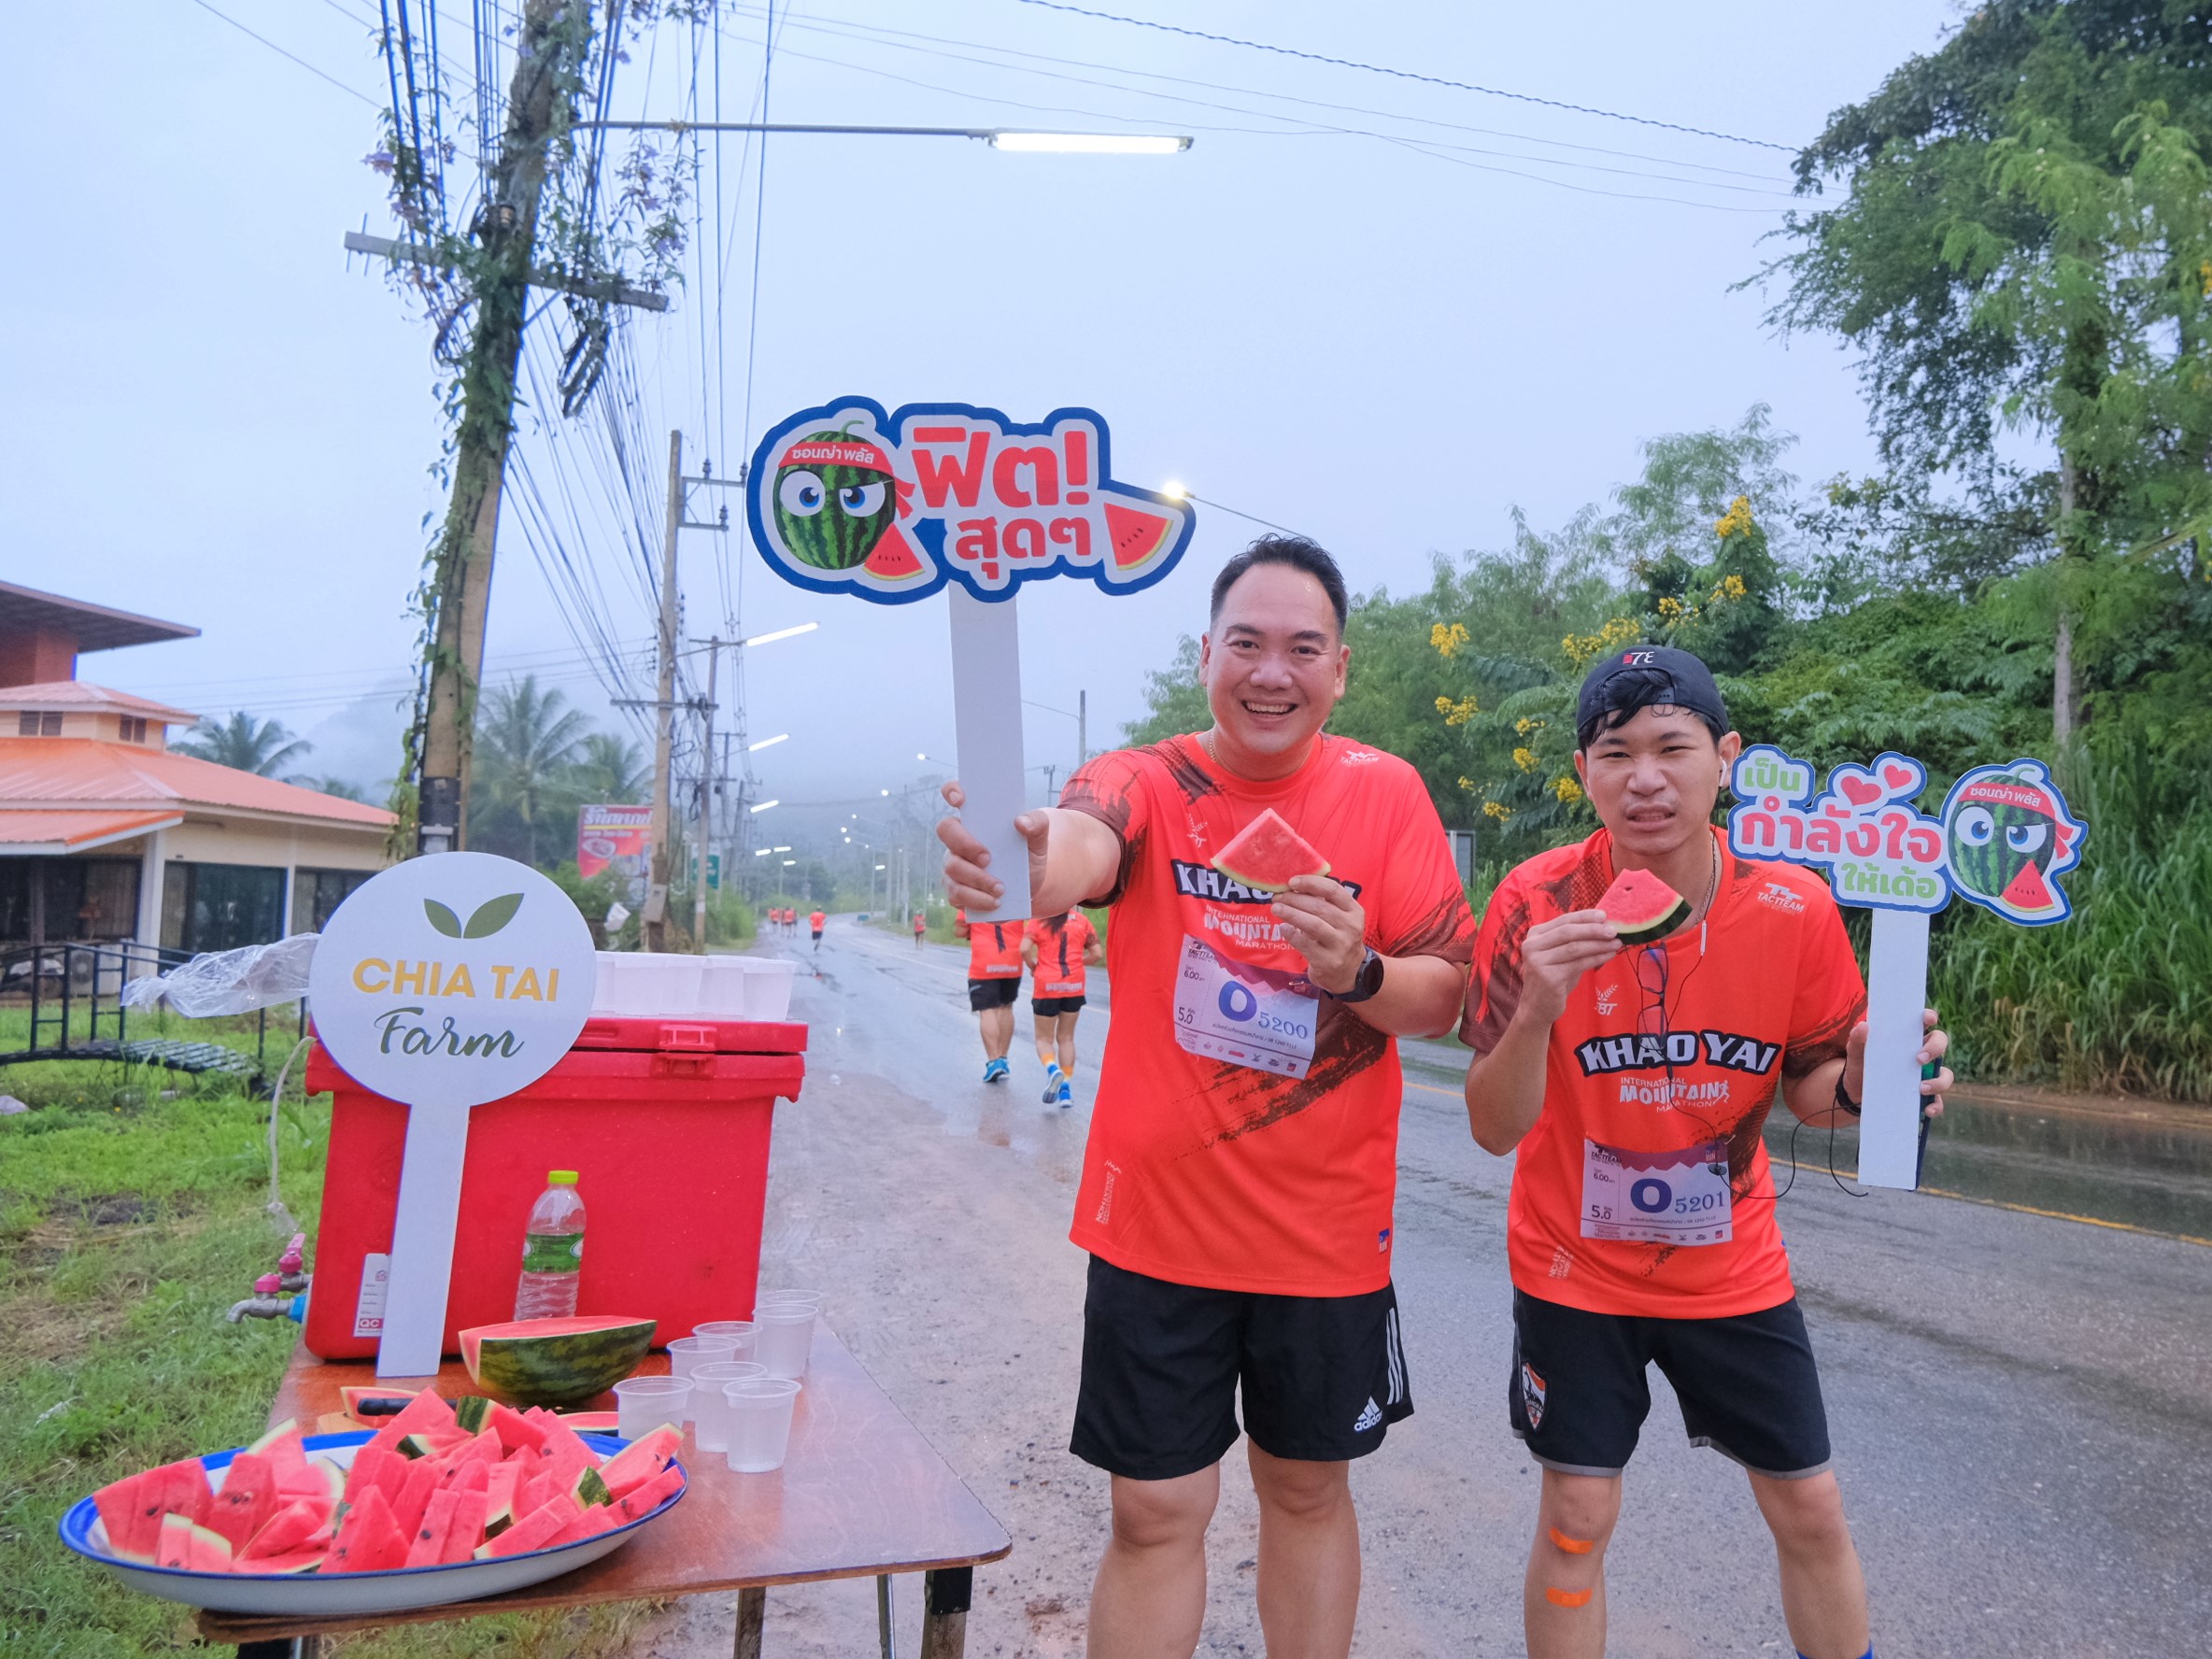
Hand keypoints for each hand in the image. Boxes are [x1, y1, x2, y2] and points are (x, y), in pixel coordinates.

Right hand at [937, 781, 1049, 910]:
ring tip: (1001, 889)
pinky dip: (976, 900)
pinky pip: (956, 894)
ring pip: (951, 868)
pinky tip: (994, 902)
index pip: (954, 794)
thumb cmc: (1028, 854)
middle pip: (945, 830)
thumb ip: (1037, 823)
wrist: (1030, 886)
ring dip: (976, 879)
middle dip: (965, 844)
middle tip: (988, 858)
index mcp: (976, 818)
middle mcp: (958, 838)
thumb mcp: (1040, 838)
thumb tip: (1020, 822)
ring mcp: (953, 864)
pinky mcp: (956, 889)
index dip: (952, 791)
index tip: (961, 800)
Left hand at [1271, 875, 1367, 993]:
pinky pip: (1306, 944)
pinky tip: (1283, 927)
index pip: (1333, 890)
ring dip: (1291, 914)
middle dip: (1295, 899)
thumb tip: (1292, 887)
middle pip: (1320, 907)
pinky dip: (1292, 934)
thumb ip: (1322, 902)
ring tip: (1276, 908)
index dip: (1311, 882)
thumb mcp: (1339, 919)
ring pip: (1313, 924)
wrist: (1349, 972)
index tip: (1292, 881)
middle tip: (1278, 897)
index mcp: (1354, 911)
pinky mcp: (1328, 962)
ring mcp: (1340, 946)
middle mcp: (1351, 927)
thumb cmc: (1338, 938)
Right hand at [1513, 910, 1621, 1027]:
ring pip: (1575, 948)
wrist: (1536, 1007)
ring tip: (1616, 943)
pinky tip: (1609, 955)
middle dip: (1593, 929)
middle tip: (1614, 930)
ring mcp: (1538, 962)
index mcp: (1535, 935)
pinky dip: (1597, 958)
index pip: (1563, 920)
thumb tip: (1604, 926)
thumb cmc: (1553, 977)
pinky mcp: (1548, 977)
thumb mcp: (1560, 955)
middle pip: (1568, 932)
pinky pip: (1578, 964)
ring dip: (1599, 944)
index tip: (1605, 915)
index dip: (1585, 916)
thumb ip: (1574, 941)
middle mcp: (1532, 945)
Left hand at [1841, 1007, 1953, 1119]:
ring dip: (1938, 1082)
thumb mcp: (1855, 1052)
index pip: (1924, 1022)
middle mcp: (1921, 1054)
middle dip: (1935, 1049)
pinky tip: (1927, 1110)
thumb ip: (1857, 1039)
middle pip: (1941, 1044)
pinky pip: (1938, 1101)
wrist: (1856, 1091)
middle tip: (1919, 1058)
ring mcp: (1925, 1075)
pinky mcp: (1924, 1095)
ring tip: (1920, 1088)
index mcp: (1907, 1038)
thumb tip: (1863, 1026)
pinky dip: (1936, 1106)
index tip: (1928, 1018)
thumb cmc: (1861, 1064)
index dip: (1929, 1017)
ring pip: (1946, 1075)